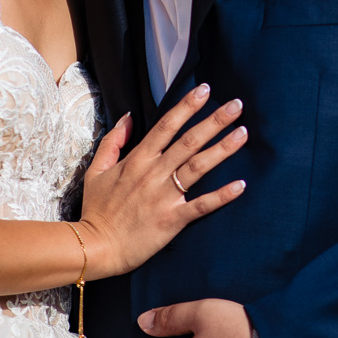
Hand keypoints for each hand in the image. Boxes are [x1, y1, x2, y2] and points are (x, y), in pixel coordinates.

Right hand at [77, 85, 247, 278]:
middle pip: (189, 141)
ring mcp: (164, 196)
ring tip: (242, 134)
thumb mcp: (96, 171)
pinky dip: (222, 195)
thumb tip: (128, 118)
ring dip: (222, 149)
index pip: (166, 126)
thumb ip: (113, 142)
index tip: (204, 90)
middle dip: (214, 121)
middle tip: (236, 105)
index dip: (186, 106)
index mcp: (137, 160)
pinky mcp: (172, 220)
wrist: (95, 247)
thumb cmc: (97, 210)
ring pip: (198, 167)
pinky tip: (241, 185)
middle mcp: (154, 174)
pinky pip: (201, 205)